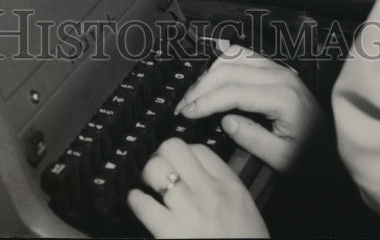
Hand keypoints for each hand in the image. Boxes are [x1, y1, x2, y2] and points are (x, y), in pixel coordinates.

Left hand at [127, 137, 268, 237]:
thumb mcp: (243, 208)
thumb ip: (224, 188)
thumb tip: (200, 175)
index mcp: (228, 185)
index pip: (199, 149)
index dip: (184, 152)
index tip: (179, 161)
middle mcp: (207, 191)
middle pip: (173, 148)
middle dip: (162, 155)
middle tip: (159, 168)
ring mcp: (188, 210)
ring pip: (155, 169)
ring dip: (147, 174)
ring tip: (148, 184)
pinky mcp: (170, 232)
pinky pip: (143, 204)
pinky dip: (136, 200)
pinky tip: (138, 202)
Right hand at [174, 42, 322, 171]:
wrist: (335, 147)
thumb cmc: (311, 157)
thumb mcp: (282, 158)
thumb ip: (252, 138)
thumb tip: (225, 121)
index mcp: (282, 96)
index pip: (233, 90)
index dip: (206, 101)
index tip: (186, 113)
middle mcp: (279, 75)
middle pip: (229, 70)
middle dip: (201, 87)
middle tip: (183, 106)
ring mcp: (278, 68)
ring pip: (234, 58)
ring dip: (210, 74)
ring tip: (194, 96)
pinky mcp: (276, 69)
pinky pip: (243, 56)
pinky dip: (223, 64)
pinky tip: (212, 78)